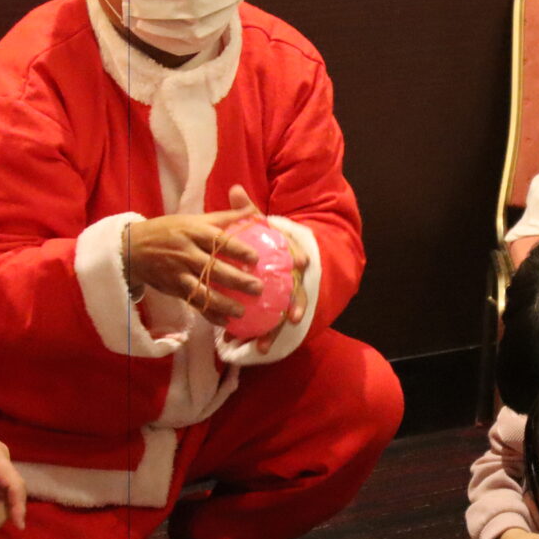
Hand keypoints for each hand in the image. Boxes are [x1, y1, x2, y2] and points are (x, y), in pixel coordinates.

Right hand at [127, 184, 265, 319]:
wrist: (133, 248)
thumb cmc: (170, 231)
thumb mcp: (194, 219)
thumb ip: (225, 217)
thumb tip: (253, 210)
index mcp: (194, 232)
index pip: (218, 241)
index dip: (237, 250)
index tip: (255, 258)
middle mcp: (187, 253)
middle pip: (214, 269)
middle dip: (237, 280)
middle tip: (257, 288)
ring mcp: (179, 273)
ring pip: (203, 291)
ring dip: (223, 303)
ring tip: (242, 311)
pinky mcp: (174, 289)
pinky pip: (194, 303)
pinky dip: (209, 314)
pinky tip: (224, 321)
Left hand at [251, 223, 311, 355]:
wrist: (277, 259)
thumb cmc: (265, 243)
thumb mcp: (256, 226)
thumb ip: (247, 212)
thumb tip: (235, 189)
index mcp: (289, 256)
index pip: (299, 255)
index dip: (302, 259)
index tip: (303, 264)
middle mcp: (293, 278)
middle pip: (298, 292)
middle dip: (297, 305)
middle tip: (292, 317)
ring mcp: (288, 297)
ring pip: (285, 314)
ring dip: (277, 330)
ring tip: (266, 344)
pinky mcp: (278, 311)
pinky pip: (272, 324)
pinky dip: (264, 336)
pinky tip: (255, 348)